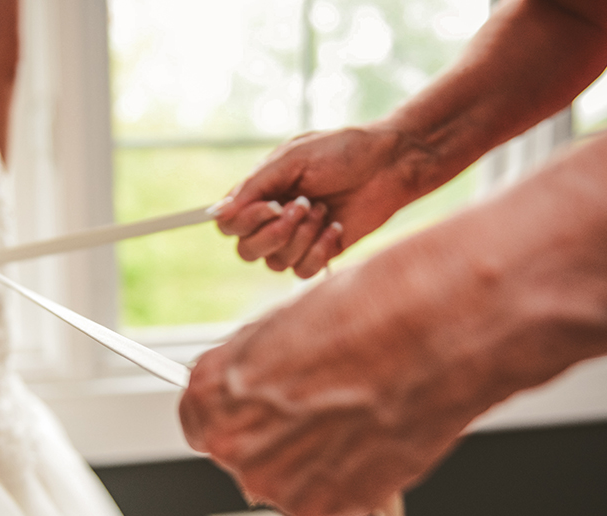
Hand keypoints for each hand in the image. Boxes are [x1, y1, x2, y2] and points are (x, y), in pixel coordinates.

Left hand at [179, 247, 494, 515]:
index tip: (261, 407)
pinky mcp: (328, 508)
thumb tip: (259, 388)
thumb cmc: (366, 316)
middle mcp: (234, 446)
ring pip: (286, 479)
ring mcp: (279, 484)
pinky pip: (327, 498)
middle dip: (277, 436)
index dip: (239, 412)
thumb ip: (256, 372)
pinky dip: (348, 475)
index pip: (201, 420)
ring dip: (313, 458)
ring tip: (357, 412)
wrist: (431, 334)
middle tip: (323, 404)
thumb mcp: (285, 327)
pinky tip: (372, 433)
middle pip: (242, 454)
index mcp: (211, 394)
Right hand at [211, 124, 431, 277]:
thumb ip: (254, 186)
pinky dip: (319, 250)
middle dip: (274, 233)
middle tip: (304, 205)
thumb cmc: (342, 152)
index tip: (273, 204)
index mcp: (260, 194)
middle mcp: (273, 219)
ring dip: (302, 237)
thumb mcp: (293, 159)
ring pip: (276, 263)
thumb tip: (217, 213)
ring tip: (324, 209)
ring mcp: (297, 239)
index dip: (245, 222)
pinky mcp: (321, 253)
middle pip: (246, 251)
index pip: (229, 225)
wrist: (389, 164)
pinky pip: (303, 271)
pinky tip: (336, 226)